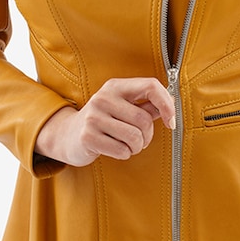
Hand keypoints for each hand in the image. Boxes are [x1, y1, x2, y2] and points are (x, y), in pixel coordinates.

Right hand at [34, 77, 175, 166]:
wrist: (68, 135)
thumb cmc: (103, 121)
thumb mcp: (122, 107)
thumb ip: (146, 105)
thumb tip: (171, 103)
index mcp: (116, 86)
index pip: (151, 86)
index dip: (167, 104)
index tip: (171, 121)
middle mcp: (104, 98)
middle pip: (144, 119)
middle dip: (148, 136)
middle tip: (140, 140)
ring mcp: (94, 117)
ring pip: (135, 137)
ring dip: (137, 147)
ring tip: (128, 145)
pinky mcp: (88, 136)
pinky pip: (122, 150)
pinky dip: (125, 154)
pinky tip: (116, 149)